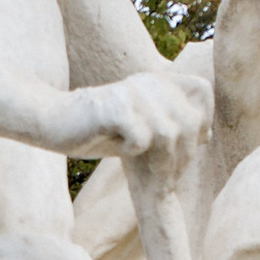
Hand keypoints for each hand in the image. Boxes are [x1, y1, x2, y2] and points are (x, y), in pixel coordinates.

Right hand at [53, 65, 209, 168]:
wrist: (53, 122)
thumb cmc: (96, 130)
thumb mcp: (140, 125)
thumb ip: (170, 125)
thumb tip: (206, 135)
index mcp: (158, 80)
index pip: (201, 91)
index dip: (203, 120)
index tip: (193, 144)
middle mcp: (148, 81)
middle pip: (188, 120)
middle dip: (183, 155)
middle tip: (169, 180)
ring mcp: (132, 92)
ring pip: (168, 133)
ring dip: (160, 162)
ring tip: (148, 175)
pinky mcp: (115, 108)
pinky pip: (141, 138)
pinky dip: (133, 152)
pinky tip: (119, 152)